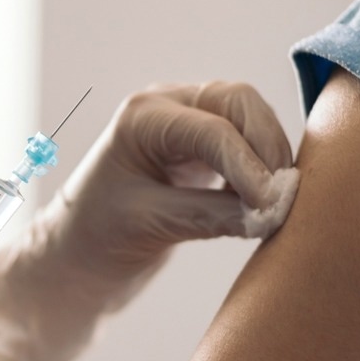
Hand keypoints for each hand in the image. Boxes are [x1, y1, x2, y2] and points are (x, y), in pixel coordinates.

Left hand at [0, 81, 297, 360]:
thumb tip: (270, 214)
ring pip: (249, 116)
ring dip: (271, 152)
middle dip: (267, 144)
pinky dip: (264, 164)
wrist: (74, 259)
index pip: (211, 129)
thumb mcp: (150, 226)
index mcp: (143, 118)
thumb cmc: (95, 239)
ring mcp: (186, 122)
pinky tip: (270, 197)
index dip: (248, 165)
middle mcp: (167, 108)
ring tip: (281, 200)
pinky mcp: (201, 148)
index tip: (271, 203)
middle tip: (284, 195)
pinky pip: (246, 140)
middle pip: (238, 102)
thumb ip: (209, 215)